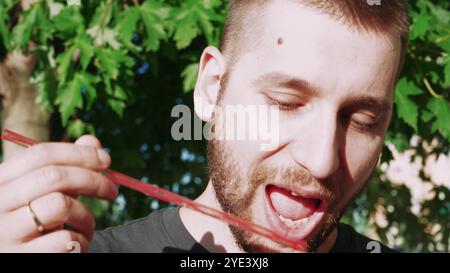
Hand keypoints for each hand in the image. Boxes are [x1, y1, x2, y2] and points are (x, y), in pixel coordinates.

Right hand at [0, 135, 117, 251]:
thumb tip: (92, 141)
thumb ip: (67, 167)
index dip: (79, 153)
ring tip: (87, 227)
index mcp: (0, 181)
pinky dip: (81, 240)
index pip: (40, 154)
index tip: (107, 160)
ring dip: (86, 216)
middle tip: (112, 190)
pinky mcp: (20, 257)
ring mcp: (5, 233)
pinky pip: (64, 238)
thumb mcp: (46, 194)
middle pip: (54, 176)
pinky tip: (76, 245)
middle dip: (93, 180)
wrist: (17, 260)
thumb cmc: (35, 224)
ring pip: (61, 205)